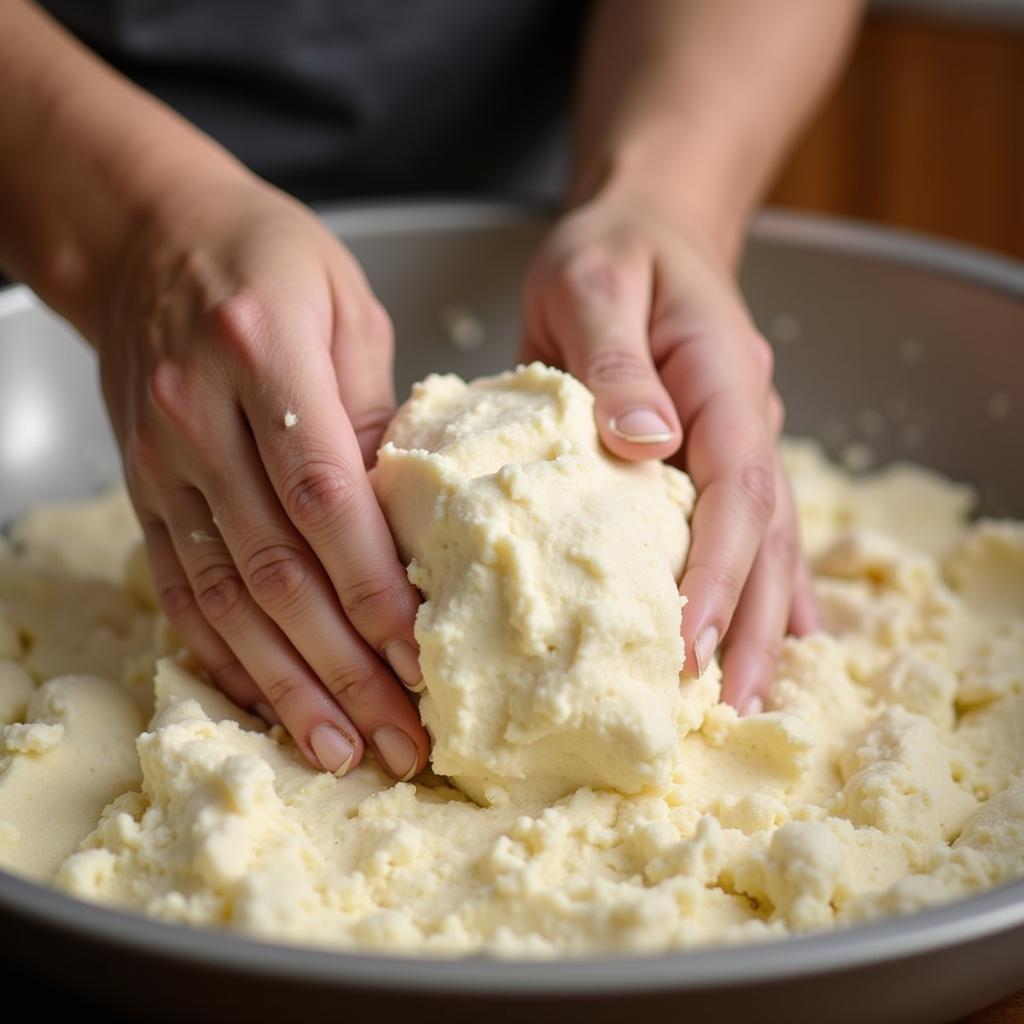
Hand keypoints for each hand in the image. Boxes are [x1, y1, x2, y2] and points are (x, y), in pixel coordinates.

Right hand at [93, 174, 428, 778]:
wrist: (146, 236)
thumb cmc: (264, 256)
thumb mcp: (346, 305)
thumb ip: (374, 410)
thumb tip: (407, 516)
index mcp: (262, 354)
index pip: (323, 497)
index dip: (372, 587)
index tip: (421, 654)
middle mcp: (199, 418)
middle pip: (277, 568)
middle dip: (343, 665)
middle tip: (401, 736)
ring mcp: (162, 463)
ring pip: (225, 597)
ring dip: (286, 683)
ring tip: (342, 748)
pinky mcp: (144, 491)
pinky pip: (181, 588)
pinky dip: (223, 655)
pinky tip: (267, 702)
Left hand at [521, 198, 817, 713]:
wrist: (640, 229)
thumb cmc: (607, 254)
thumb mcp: (595, 285)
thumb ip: (615, 362)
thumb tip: (645, 440)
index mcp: (721, 376)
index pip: (735, 486)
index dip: (718, 567)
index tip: (691, 639)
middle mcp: (745, 415)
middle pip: (763, 532)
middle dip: (746, 620)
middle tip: (726, 707)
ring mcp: (737, 437)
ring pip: (762, 542)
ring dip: (756, 621)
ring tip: (742, 700)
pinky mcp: (712, 454)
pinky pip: (743, 529)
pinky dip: (753, 589)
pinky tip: (761, 640)